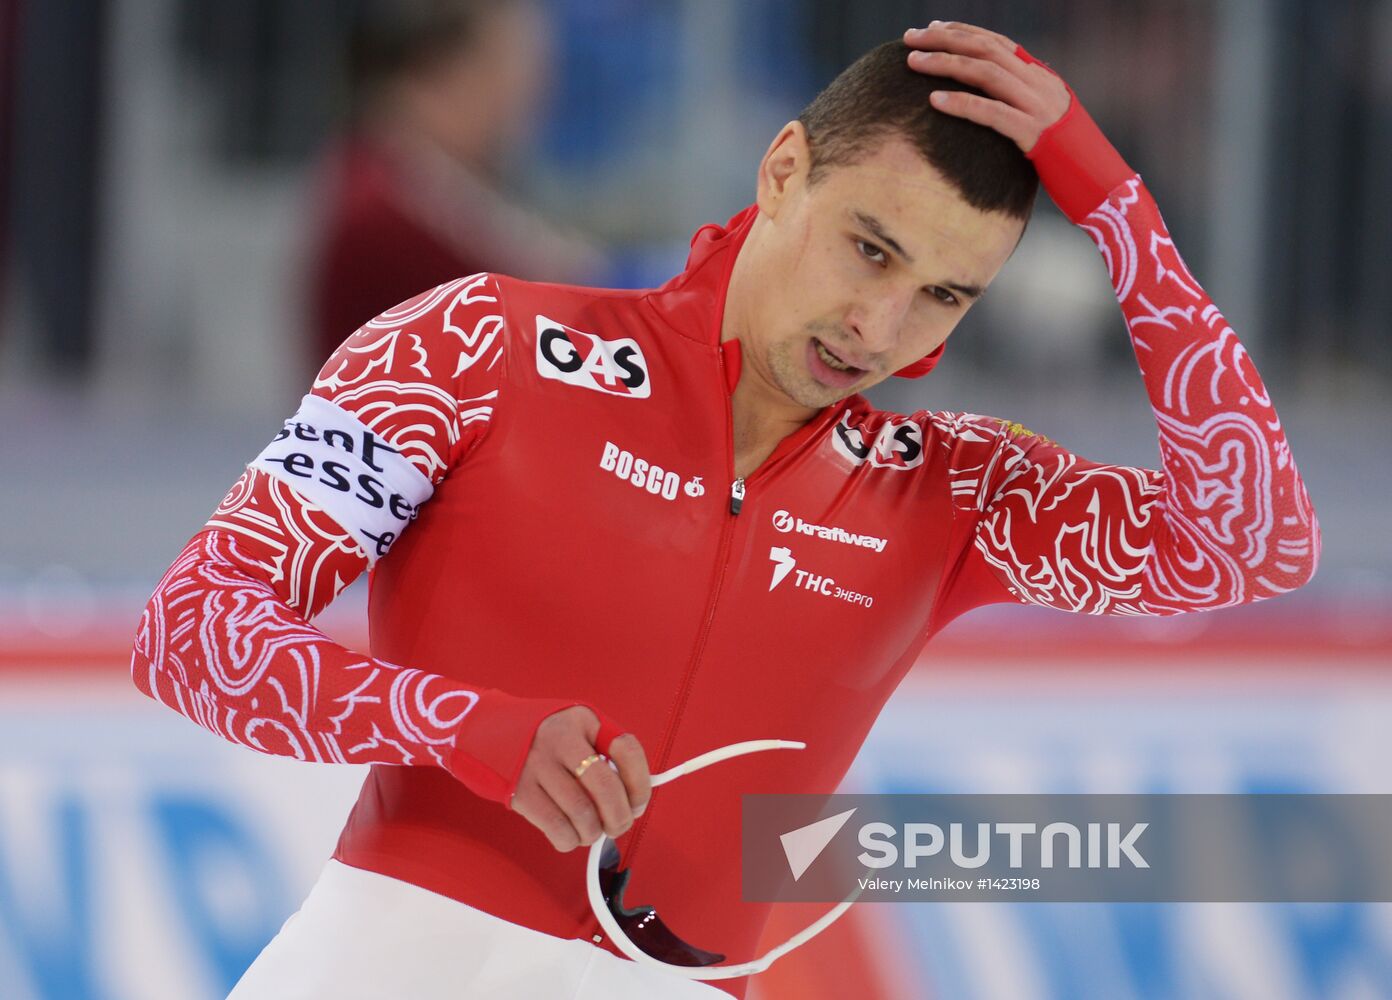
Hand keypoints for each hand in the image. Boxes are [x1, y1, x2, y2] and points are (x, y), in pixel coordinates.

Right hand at [508, 705, 652, 851]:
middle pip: (606, 788)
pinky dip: (570, 840)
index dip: (640, 783)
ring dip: (594, 832)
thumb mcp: (579, 730)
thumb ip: (607, 755)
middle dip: (621, 817)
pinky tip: (570, 833)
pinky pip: (557, 829)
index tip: (638, 803)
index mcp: (582, 720)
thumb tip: (633, 802)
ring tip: (592, 829)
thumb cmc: (548, 739)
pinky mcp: (520, 793)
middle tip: (619, 825)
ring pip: (583, 814)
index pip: (626, 749)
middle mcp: (560, 739)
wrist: (490, 734)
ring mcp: (537, 766)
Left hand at [903, 21, 1070, 153]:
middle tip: (910, 39)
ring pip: (987, 73)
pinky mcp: (1034, 135)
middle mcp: (1041, 86)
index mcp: (1043, 79)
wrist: (1104, 184)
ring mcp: (1039, 108)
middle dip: (945, 40)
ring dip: (946, 63)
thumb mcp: (1046, 125)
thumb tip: (992, 105)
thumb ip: (1022, 109)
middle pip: (987, 50)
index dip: (964, 32)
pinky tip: (933, 100)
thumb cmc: (1069, 163)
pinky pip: (992, 113)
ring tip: (913, 63)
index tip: (933, 28)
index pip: (999, 44)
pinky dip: (961, 103)